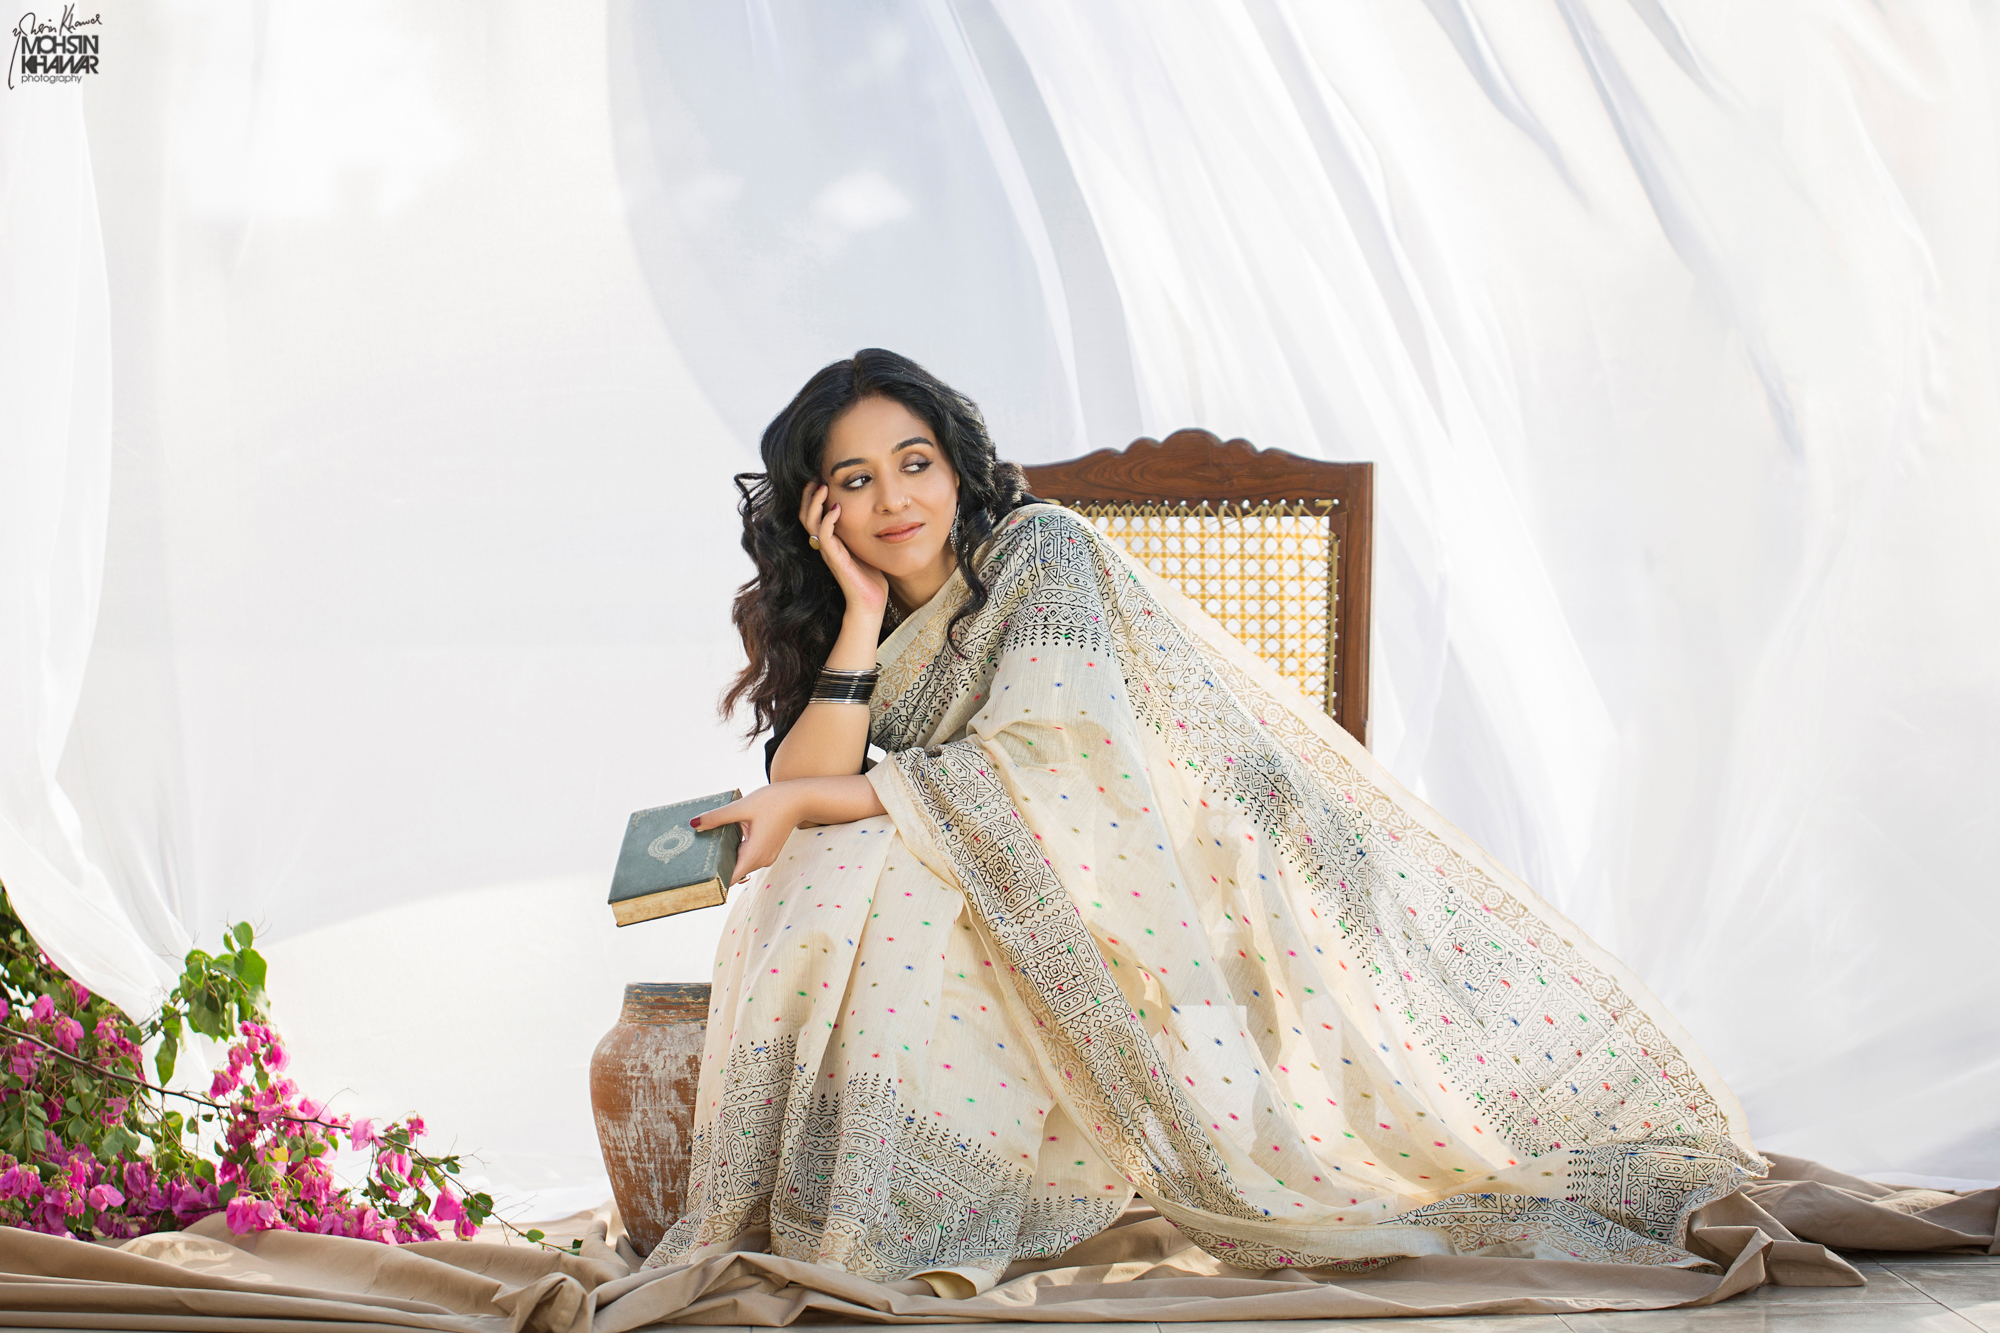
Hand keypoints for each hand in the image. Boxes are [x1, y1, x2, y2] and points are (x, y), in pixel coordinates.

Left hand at [691, 784, 805, 884]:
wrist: (801, 798)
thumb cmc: (774, 801)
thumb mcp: (742, 807)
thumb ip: (717, 817)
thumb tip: (694, 824)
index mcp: (754, 854)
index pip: (729, 879)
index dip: (713, 879)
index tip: (696, 874)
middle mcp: (761, 860)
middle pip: (732, 870)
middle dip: (714, 864)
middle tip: (693, 855)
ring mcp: (766, 856)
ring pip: (739, 862)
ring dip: (725, 855)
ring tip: (705, 843)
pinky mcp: (767, 850)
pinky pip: (747, 855)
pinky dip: (735, 848)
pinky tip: (724, 836)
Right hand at [799, 483, 888, 619]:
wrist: (871, 603)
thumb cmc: (871, 576)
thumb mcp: (867, 545)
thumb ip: (864, 529)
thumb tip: (877, 510)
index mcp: (830, 540)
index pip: (813, 513)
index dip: (814, 496)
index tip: (822, 478)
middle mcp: (824, 544)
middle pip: (805, 514)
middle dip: (809, 494)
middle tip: (816, 477)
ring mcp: (827, 551)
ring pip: (810, 522)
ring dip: (815, 503)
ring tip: (823, 487)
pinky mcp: (834, 559)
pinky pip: (824, 536)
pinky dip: (828, 520)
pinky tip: (837, 508)